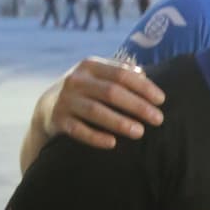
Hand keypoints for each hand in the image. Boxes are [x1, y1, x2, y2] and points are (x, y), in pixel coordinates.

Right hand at [48, 58, 165, 148]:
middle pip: (112, 92)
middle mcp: (76, 81)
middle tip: (158, 119)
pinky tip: (112, 143)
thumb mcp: (99, 76)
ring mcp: (65, 100)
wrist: (48, 106)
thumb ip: (121, 73)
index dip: (143, 87)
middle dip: (137, 106)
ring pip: (96, 111)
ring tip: (140, 132)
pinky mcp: (58, 120)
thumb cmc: (86, 91)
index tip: (161, 100)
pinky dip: (95, 137)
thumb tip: (144, 74)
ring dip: (119, 122)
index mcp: (90, 66)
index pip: (122, 74)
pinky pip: (78, 130)